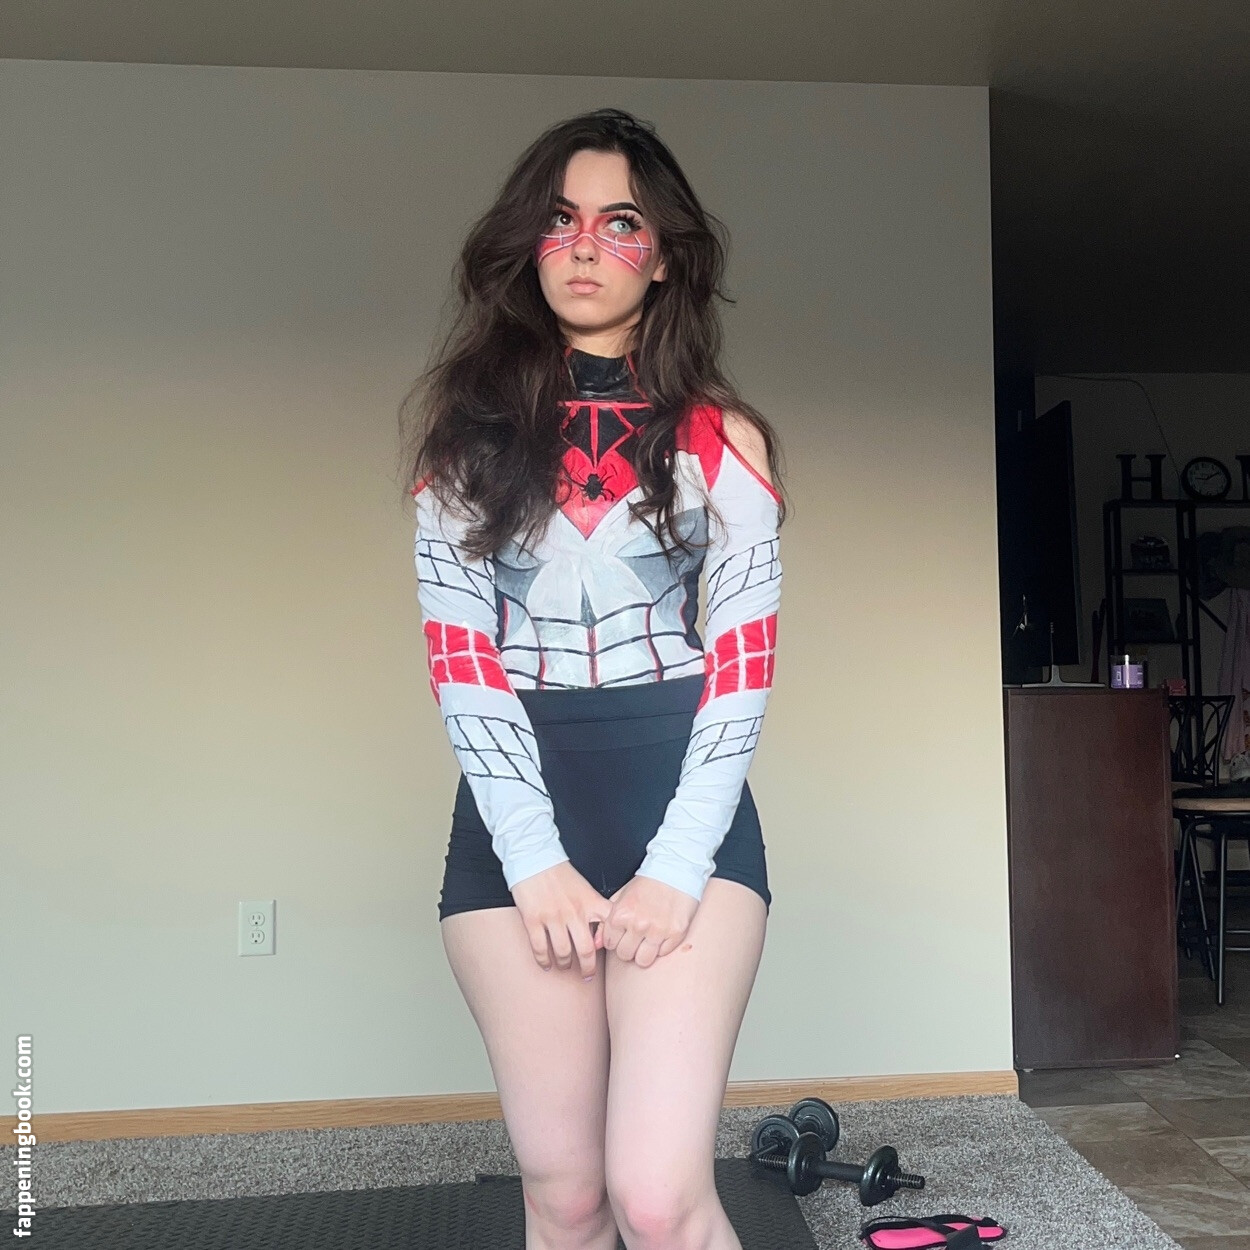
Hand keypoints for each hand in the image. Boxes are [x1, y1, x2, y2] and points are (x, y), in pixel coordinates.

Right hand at [510, 861, 611, 979]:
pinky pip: (540, 948)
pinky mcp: (534, 919)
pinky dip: (544, 961)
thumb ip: (595, 909)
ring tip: (565, 967)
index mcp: (590, 902)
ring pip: (563, 952)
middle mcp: (574, 912)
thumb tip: (600, 936)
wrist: (535, 857)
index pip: (608, 929)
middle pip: (586, 950)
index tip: (607, 956)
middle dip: (588, 968)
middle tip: (587, 975)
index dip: (610, 947)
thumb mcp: (585, 888)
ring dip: (565, 965)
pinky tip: (546, 964)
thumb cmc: (561, 873)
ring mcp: (553, 917)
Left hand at [594, 876, 698, 968]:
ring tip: (648, 940)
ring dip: (644, 953)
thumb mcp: (621, 897)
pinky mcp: (675, 934)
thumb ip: (606, 921)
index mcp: (621, 915)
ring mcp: (657, 931)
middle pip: (625, 955)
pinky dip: (661, 947)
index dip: (616, 940)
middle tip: (636, 938)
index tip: (623, 934)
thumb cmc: (647, 884)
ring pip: (643, 961)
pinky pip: (662, 954)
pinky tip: (662, 933)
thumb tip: (597, 943)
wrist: (675, 870)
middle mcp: (638, 925)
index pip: (610, 945)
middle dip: (629, 948)